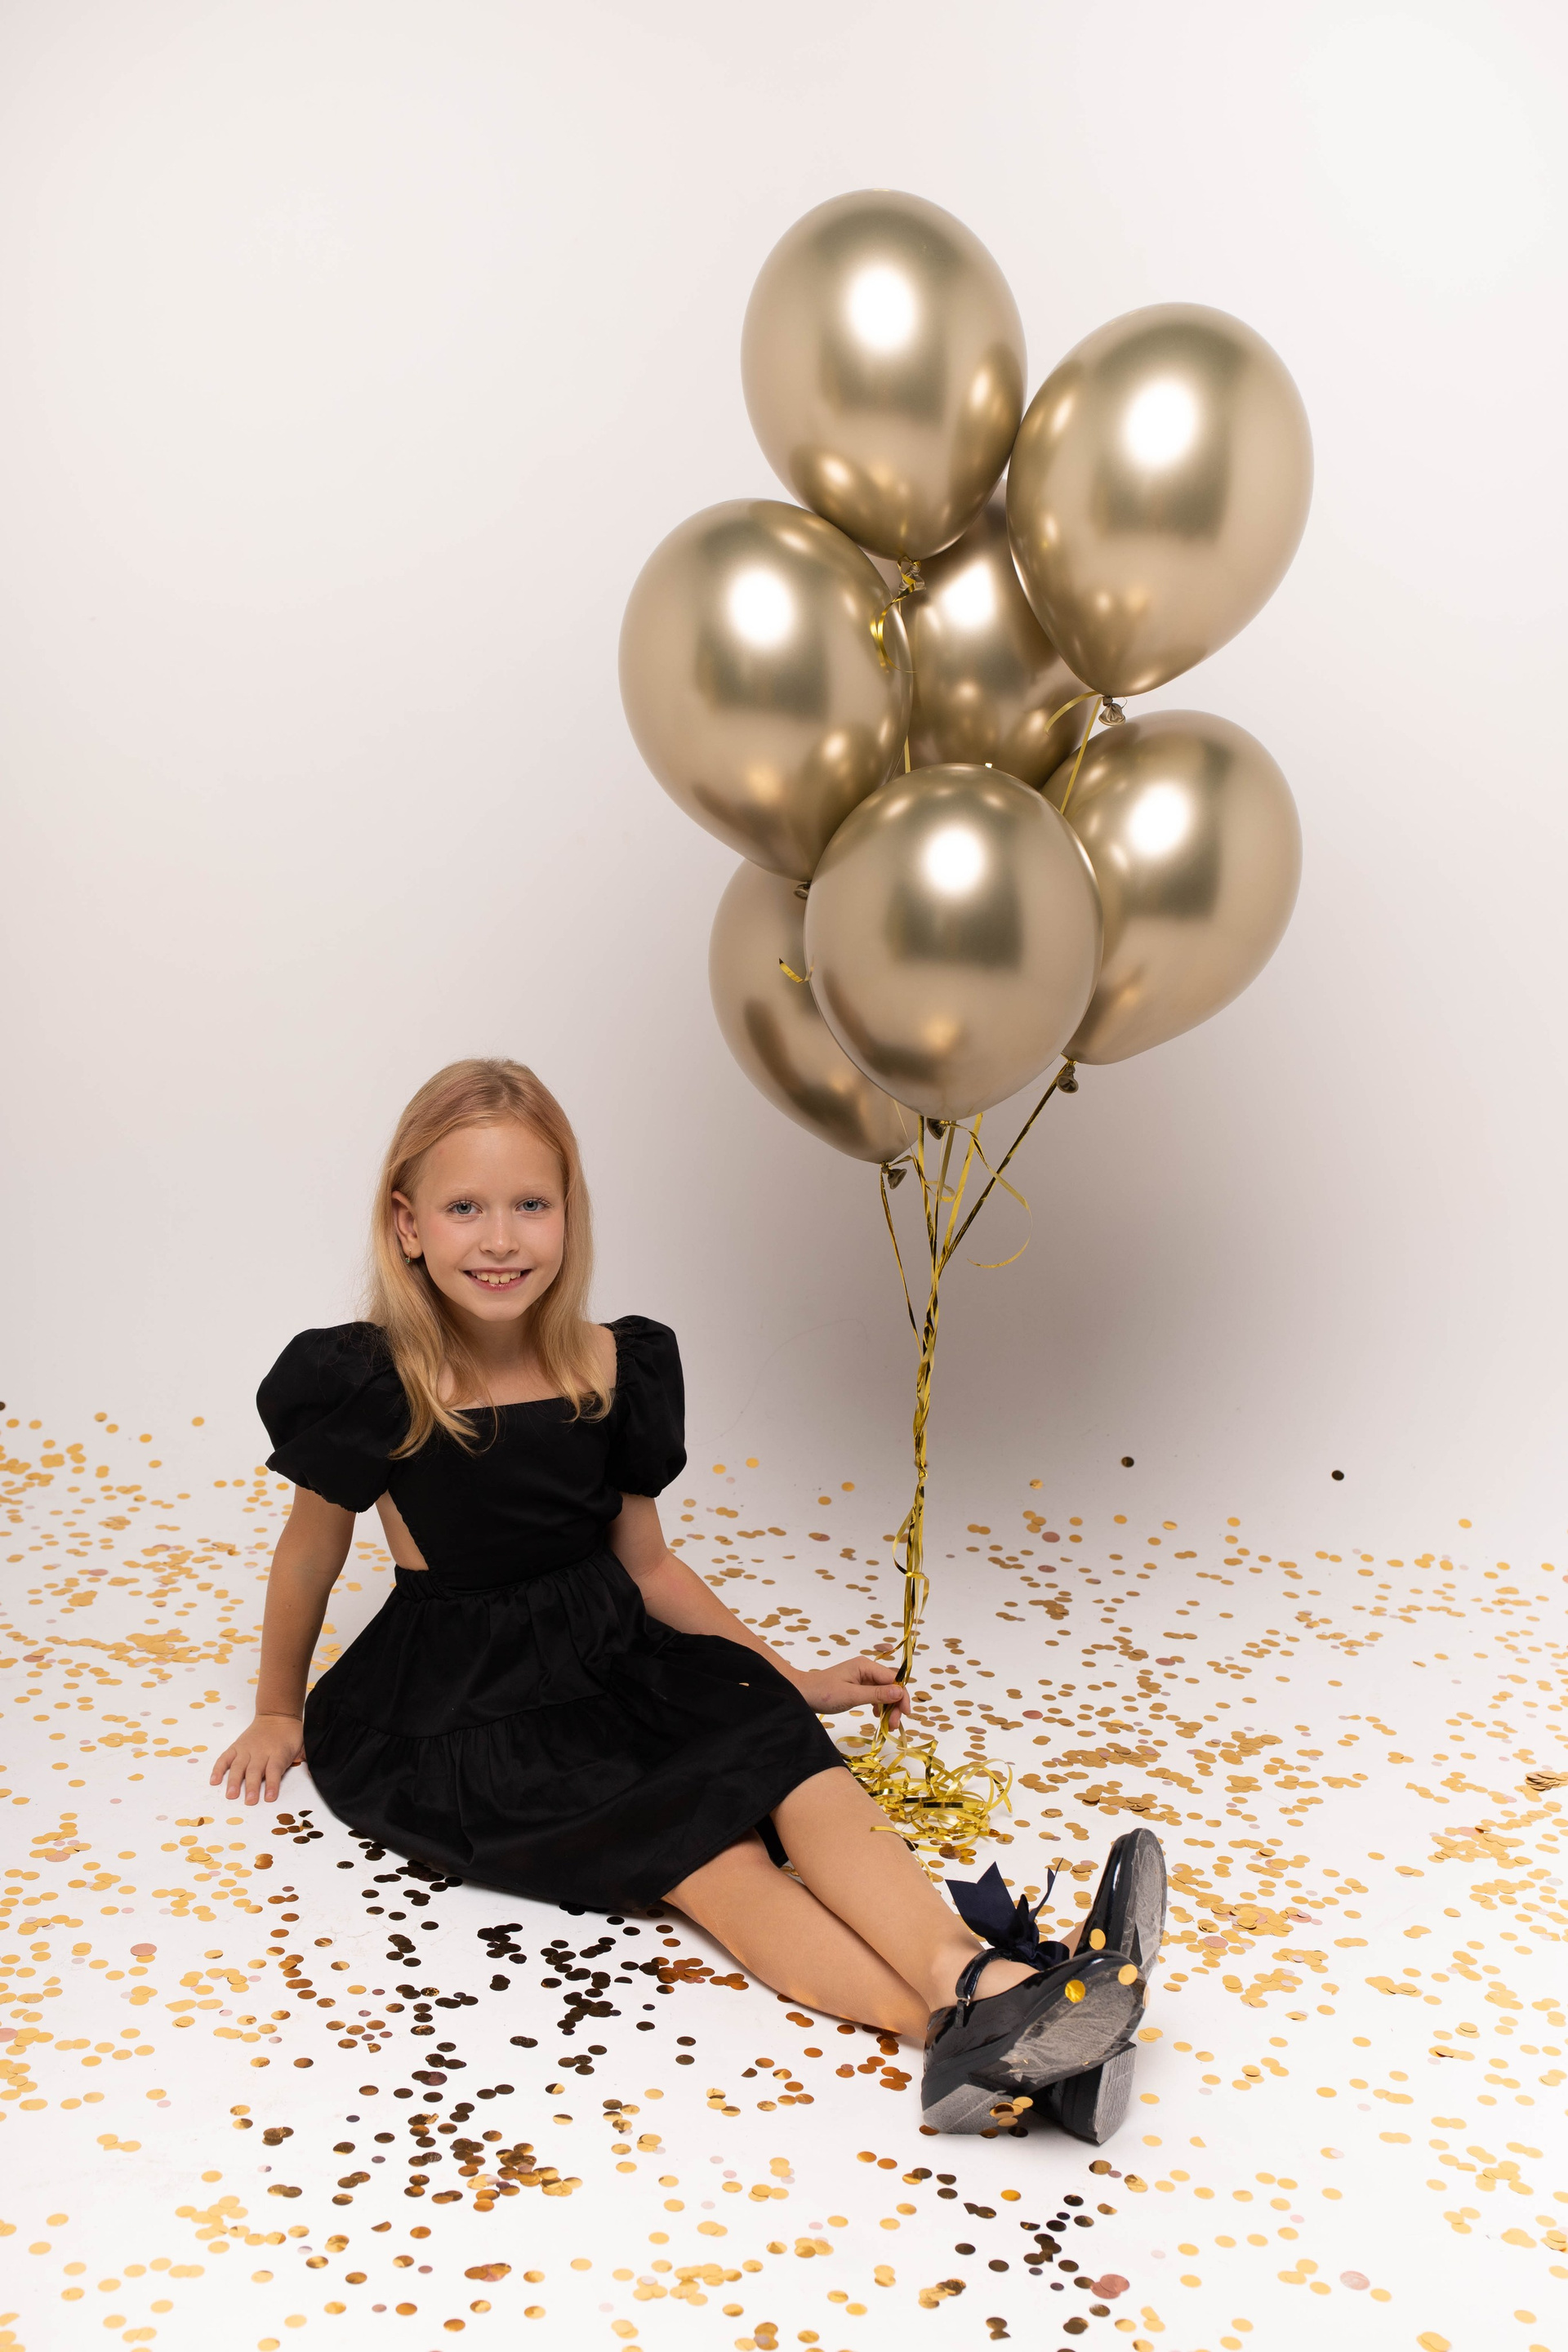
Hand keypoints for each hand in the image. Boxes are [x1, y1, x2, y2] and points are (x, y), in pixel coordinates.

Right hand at [210, 1714, 305, 1803]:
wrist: (277, 1715)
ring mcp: (247, 1749)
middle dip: (251, 1786)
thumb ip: (307, 1759)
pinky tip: (214, 1781)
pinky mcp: (236, 1747)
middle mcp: (261, 1752)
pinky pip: (225, 1758)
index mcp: (278, 1753)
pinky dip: (218, 1769)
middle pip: (255, 1771)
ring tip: (230, 1794)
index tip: (270, 1798)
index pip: (275, 1770)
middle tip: (249, 1801)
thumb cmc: (290, 1735)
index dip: (272, 1784)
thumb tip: (317, 1773)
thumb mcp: (303, 1746)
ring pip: (238, 1766)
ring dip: (233, 1781)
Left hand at [792, 1655, 911, 1730]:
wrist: (802, 1694)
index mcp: (866, 1666)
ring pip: (885, 1691)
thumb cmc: (823, 1693)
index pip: (893, 1679)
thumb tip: (899, 1692)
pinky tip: (878, 1715)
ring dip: (889, 1707)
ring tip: (888, 1724)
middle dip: (896, 1704)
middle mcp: (866, 1669)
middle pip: (891, 1685)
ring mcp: (862, 1677)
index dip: (902, 1696)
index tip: (905, 1714)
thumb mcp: (851, 1695)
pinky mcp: (858, 1686)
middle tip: (894, 1724)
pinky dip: (880, 1705)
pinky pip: (876, 1694)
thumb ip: (876, 1694)